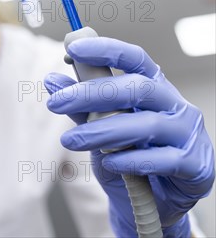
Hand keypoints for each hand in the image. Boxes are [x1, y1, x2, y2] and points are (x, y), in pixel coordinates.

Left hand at [44, 37, 214, 236]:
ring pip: (146, 125)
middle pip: (137, 88)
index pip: (134, 59)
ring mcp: (188, 134)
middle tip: (55, 103)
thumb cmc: (129, 154)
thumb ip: (81, 105)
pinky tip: (108, 161)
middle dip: (91, 93)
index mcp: (154, 86)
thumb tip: (52, 80)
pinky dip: (130, 159)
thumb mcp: (101, 126)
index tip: (72, 48)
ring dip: (102, 131)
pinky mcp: (196, 165)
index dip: (106, 49)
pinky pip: (162, 160)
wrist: (157, 200)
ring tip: (70, 140)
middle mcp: (175, 104)